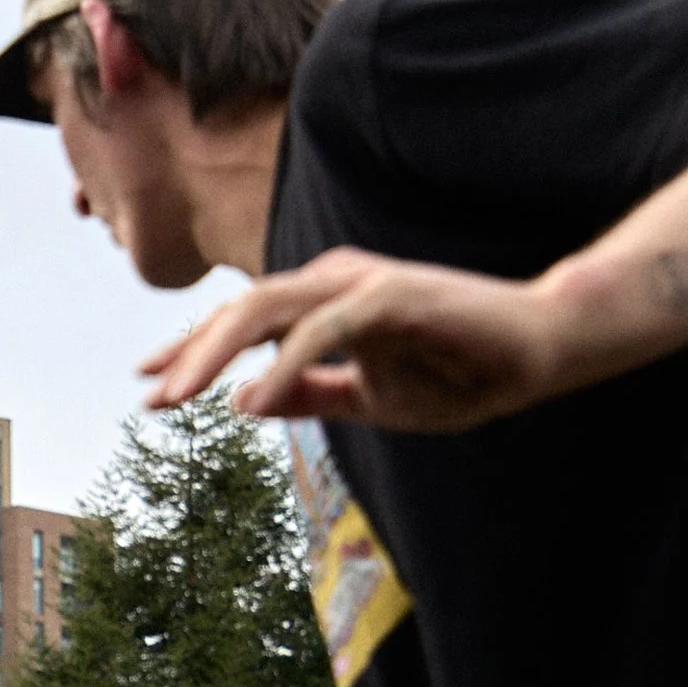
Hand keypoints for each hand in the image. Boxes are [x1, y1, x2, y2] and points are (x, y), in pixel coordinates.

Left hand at [141, 246, 566, 433]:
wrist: (540, 351)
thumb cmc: (458, 371)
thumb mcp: (369, 398)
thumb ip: (310, 396)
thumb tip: (247, 404)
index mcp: (324, 302)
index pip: (244, 322)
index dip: (192, 351)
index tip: (148, 386)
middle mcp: (334, 282)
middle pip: (242, 309)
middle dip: (190, 351)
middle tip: (150, 396)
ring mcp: (363, 283)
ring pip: (269, 306)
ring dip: (218, 351)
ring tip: (180, 395)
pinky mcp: (394, 294)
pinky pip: (326, 327)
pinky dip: (287, 361)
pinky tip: (257, 397)